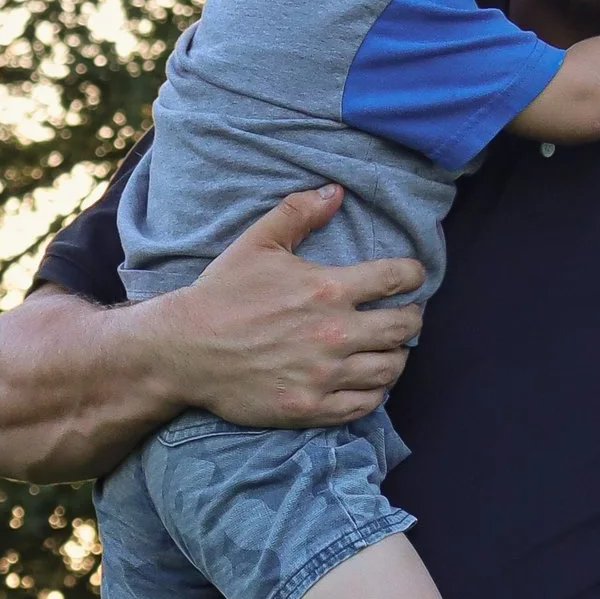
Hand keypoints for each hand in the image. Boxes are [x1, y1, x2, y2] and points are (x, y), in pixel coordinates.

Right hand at [148, 187, 423, 429]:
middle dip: (412, 317)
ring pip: (391, 368)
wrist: (185, 350)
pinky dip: (376, 392)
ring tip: (388, 349)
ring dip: (397, 356)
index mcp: (328, 288)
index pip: (397, 278)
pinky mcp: (313, 407)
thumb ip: (298, 213)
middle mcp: (334, 333)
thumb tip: (335, 192)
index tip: (412, 277)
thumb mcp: (256, 243)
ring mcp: (325, 374)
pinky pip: (367, 404)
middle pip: (404, 327)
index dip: (414, 275)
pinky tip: (369, 381)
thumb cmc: (221, 294)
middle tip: (404, 315)